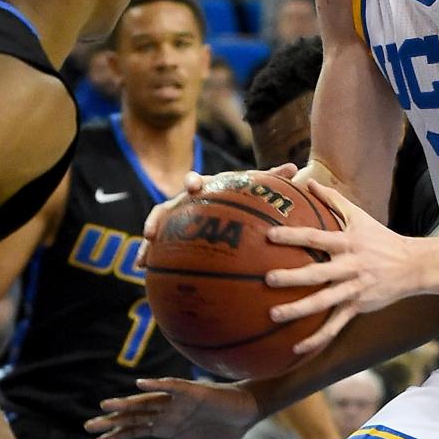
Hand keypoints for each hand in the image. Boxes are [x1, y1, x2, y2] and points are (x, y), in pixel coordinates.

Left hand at [85, 378, 259, 438]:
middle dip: (112, 421)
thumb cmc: (220, 428)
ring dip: (127, 403)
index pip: (135, 430)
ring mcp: (178, 400)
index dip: (116, 436)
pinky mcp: (193, 391)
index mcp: (166, 424)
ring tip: (106, 406)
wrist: (246, 414)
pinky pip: (172, 387)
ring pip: (147, 401)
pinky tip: (141, 385)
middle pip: (135, 415)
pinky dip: (157, 385)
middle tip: (88, 426)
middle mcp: (168, 410)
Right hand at [138, 165, 299, 266]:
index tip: (193, 186)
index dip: (193, 182)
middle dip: (160, 217)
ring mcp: (176, 218)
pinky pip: (159, 247)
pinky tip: (143, 272)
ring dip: (149, 243)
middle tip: (153, 232)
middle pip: (168, 206)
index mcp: (205, 188)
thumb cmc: (241, 195)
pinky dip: (149, 257)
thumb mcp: (255, 188)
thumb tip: (295, 167)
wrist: (225, 205)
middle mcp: (186, 202)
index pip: (196, 181)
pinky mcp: (171, 235)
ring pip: (157, 227)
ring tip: (142, 259)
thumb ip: (272, 180)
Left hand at [265, 180, 420, 353]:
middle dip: (292, 277)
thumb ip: (332, 199)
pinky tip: (297, 348)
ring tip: (274, 315)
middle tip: (267, 279)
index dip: (294, 236)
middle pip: (318, 273)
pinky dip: (317, 339)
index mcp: (347, 243)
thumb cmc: (380, 238)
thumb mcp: (359, 215)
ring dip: (298, 309)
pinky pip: (335, 326)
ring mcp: (354, 289)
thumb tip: (308, 181)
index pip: (316, 238)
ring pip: (324, 302)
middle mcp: (350, 266)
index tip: (270, 235)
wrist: (412, 266)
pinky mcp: (358, 307)